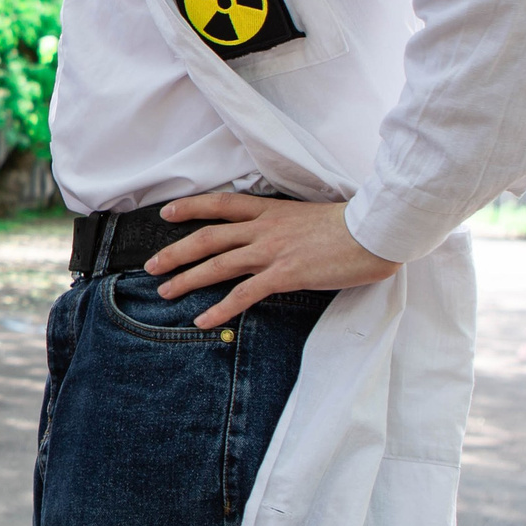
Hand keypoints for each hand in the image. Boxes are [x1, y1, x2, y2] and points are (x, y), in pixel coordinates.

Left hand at [143, 194, 396, 328]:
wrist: (374, 232)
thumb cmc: (349, 225)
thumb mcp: (308, 215)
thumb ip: (285, 223)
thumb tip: (273, 234)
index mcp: (270, 210)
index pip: (221, 204)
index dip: (191, 208)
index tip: (167, 213)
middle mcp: (264, 228)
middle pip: (208, 237)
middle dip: (175, 252)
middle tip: (151, 266)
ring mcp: (272, 251)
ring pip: (217, 264)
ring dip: (187, 279)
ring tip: (165, 291)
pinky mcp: (284, 274)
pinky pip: (243, 294)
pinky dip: (220, 309)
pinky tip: (202, 320)